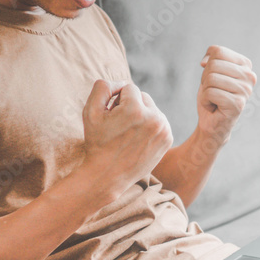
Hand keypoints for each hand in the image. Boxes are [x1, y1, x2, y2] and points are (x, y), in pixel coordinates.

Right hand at [81, 79, 172, 200]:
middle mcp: (154, 118)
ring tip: (127, 133)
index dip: (116, 100)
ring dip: (140, 114)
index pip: (129, 87)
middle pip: (143, 96)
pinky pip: (158, 121)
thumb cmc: (97, 142)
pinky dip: (149, 126)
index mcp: (136, 110)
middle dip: (130, 105)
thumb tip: (121, 83)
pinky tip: (137, 139)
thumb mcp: (90, 111)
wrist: (108, 175)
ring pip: (152, 108)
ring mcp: (164, 130)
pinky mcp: (168, 139)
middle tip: (118, 125)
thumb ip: (103, 87)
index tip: (110, 116)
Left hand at [196, 45, 256, 145]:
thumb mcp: (210, 72)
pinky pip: (210, 93)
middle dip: (205, 79)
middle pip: (214, 64)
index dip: (208, 65)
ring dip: (205, 91)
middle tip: (212, 92)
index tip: (213, 79)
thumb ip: (211, 59)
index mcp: (246, 66)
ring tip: (214, 100)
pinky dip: (205, 101)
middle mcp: (250, 76)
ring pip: (211, 78)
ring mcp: (246, 90)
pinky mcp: (238, 104)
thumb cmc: (212, 97)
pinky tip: (213, 108)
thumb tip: (205, 61)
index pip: (218, 52)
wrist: (212, 124)